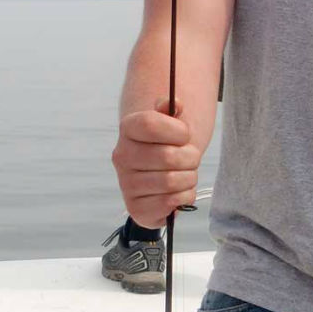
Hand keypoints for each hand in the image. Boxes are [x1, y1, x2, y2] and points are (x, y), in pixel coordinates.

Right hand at [111, 100, 200, 226]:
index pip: (150, 124)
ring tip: (186, 174)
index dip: (178, 130)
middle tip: (190, 159)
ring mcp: (126, 184)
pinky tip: (180, 191)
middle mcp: (122, 156)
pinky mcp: (136, 208)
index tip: (184, 135)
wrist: (159, 174)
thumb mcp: (171, 122)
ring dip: (189, 178)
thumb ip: (173, 109)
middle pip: (168, 156)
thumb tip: (176, 104)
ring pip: (171, 181)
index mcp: (128, 129)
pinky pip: (170, 202)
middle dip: (190, 158)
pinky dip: (184, 196)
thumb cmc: (168, 144)